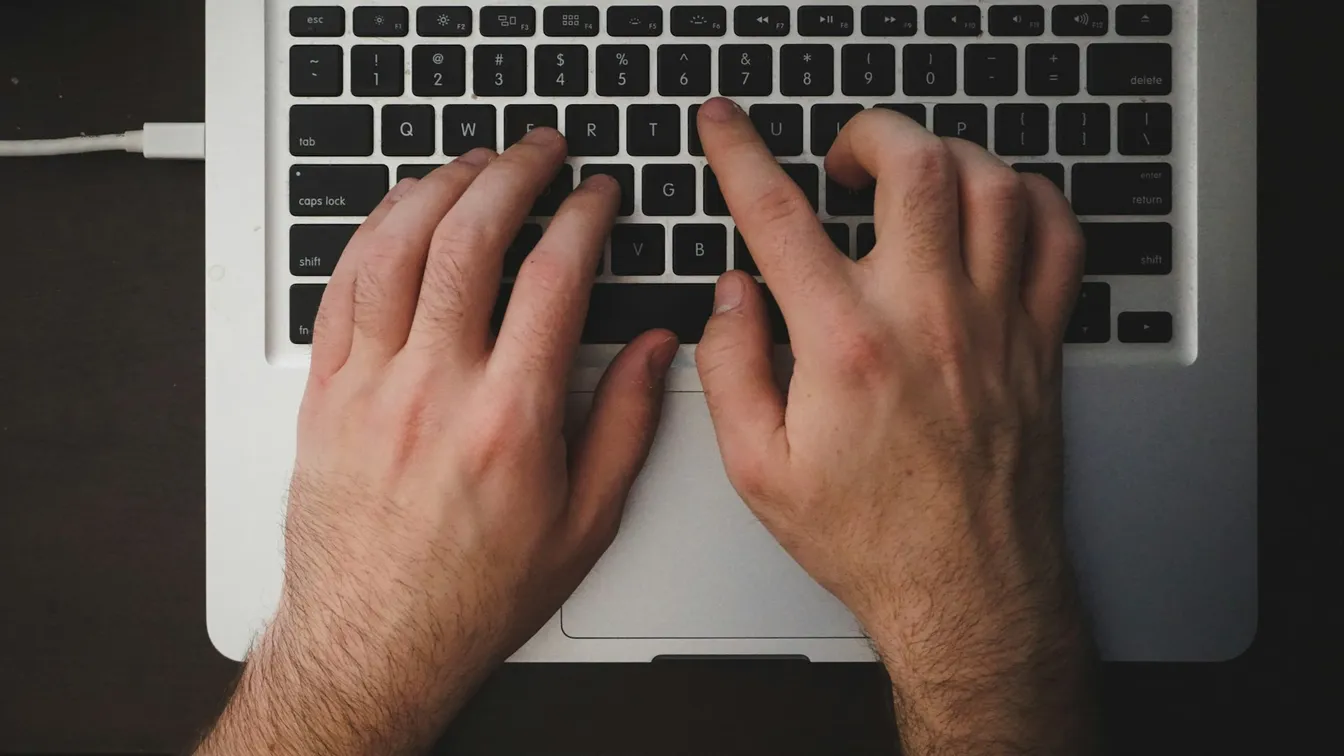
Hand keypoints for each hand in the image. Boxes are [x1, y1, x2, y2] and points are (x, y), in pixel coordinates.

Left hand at [199, 130, 677, 755]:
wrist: (375, 641)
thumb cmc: (475, 593)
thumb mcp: (584, 523)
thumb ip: (625, 424)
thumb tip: (654, 349)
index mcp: (510, 419)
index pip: (555, 278)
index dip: (584, 216)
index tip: (598, 195)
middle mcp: (435, 391)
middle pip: (472, 239)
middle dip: (513, 173)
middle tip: (540, 150)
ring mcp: (370, 386)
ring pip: (397, 249)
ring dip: (439, 187)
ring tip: (473, 162)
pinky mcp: (325, 394)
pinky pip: (341, 289)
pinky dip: (372, 233)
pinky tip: (399, 212)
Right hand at [695, 99, 1095, 753]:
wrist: (966, 591)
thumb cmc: (870, 538)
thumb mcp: (759, 469)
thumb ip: (729, 368)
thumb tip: (730, 297)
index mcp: (846, 346)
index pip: (779, 216)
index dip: (740, 153)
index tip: (725, 126)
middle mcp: (927, 318)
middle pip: (914, 165)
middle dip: (869, 133)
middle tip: (843, 157)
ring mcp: (994, 323)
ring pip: (992, 185)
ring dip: (946, 157)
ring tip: (913, 176)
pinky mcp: (1037, 341)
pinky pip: (1057, 237)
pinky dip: (1029, 199)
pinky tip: (994, 207)